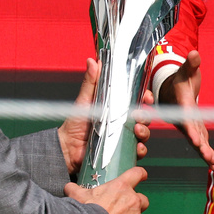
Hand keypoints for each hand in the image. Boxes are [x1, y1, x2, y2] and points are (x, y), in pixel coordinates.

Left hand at [58, 59, 153, 174]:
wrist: (67, 148)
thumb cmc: (75, 123)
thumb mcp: (84, 100)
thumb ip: (91, 82)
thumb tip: (93, 61)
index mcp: (115, 107)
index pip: (136, 100)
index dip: (144, 97)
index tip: (147, 97)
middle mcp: (121, 122)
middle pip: (142, 117)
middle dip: (145, 116)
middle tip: (139, 115)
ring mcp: (122, 137)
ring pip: (143, 133)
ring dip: (145, 132)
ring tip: (137, 131)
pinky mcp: (121, 152)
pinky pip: (137, 151)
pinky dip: (140, 149)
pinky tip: (137, 147)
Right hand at [65, 167, 149, 213]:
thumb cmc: (87, 213)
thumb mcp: (78, 197)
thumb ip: (75, 190)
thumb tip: (69, 187)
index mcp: (121, 187)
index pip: (136, 174)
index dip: (140, 174)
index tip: (142, 175)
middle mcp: (132, 201)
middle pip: (143, 200)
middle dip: (137, 204)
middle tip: (126, 210)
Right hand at [158, 50, 213, 170]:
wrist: (171, 89)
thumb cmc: (180, 78)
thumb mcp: (186, 70)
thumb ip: (191, 64)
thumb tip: (195, 53)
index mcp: (182, 105)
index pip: (186, 119)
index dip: (190, 130)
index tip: (195, 141)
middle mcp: (183, 118)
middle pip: (192, 134)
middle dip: (200, 147)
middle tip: (209, 159)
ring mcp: (188, 125)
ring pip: (196, 141)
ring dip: (205, 153)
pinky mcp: (193, 129)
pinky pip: (200, 142)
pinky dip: (206, 153)